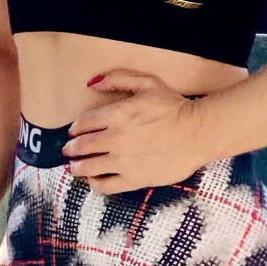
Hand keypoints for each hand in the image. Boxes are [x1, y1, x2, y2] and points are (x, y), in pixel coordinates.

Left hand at [63, 69, 209, 193]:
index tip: (73, 133)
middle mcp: (115, 139)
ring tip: (75, 168)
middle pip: (81, 146)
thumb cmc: (174, 107)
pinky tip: (94, 180)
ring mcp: (123, 161)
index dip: (75, 129)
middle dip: (71, 149)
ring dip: (77, 167)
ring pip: (88, 167)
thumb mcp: (148, 83)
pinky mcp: (133, 179)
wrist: (197, 132)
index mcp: (116, 114)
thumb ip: (118, 79)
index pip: (83, 123)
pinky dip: (95, 183)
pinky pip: (105, 185)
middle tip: (69, 151)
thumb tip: (93, 83)